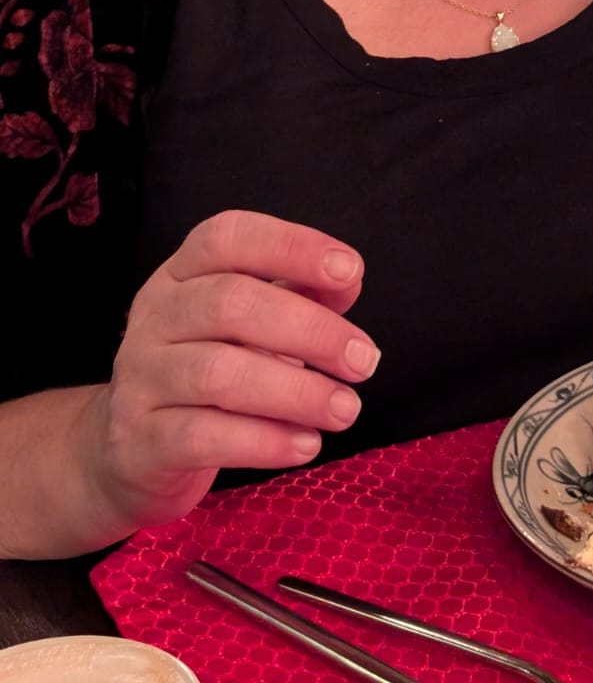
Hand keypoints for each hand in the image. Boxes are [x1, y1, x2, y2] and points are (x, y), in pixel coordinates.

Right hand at [82, 211, 378, 533]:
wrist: (131, 453)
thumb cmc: (209, 369)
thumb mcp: (250, 323)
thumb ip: (298, 294)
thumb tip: (348, 279)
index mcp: (182, 273)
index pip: (228, 237)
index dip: (292, 246)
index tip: (350, 271)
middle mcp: (154, 316)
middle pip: (231, 304)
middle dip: (311, 330)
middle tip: (364, 360)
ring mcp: (140, 378)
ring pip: (218, 374)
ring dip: (296, 392)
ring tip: (345, 409)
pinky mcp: (140, 441)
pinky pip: (203, 437)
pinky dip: (264, 442)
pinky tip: (306, 444)